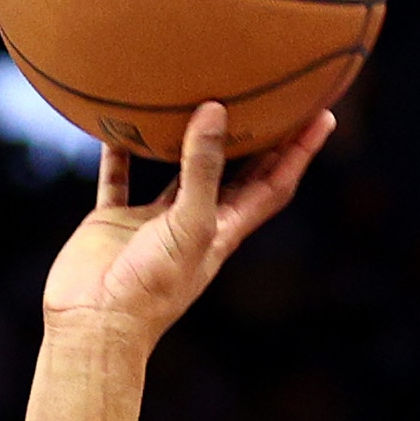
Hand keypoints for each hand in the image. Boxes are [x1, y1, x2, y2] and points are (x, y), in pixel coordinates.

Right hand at [40, 104, 332, 349]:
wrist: (96, 324)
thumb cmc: (152, 286)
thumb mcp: (189, 224)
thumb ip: (202, 168)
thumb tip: (215, 110)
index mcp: (224, 231)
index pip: (273, 184)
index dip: (299, 151)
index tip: (323, 115)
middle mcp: (193, 223)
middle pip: (236, 174)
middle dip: (259, 139)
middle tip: (275, 96)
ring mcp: (154, 223)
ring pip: (178, 171)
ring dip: (190, 138)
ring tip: (204, 97)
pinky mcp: (114, 222)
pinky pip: (119, 177)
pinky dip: (121, 151)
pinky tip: (120, 121)